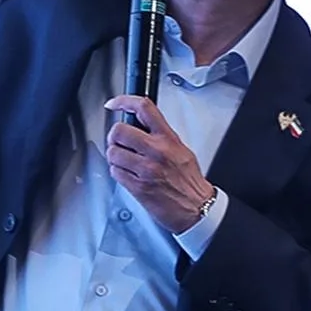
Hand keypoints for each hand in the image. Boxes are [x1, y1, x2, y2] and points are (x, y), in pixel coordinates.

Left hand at [105, 96, 215, 235]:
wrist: (197, 209)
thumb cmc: (189, 182)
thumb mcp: (181, 150)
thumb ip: (160, 136)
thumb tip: (139, 125)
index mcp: (168, 139)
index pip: (144, 109)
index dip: (124, 101)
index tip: (114, 104)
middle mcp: (157, 151)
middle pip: (119, 131)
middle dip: (115, 136)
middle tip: (118, 141)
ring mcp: (146, 169)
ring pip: (113, 152)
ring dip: (115, 156)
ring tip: (125, 161)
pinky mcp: (138, 186)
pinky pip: (115, 172)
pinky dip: (117, 172)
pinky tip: (128, 174)